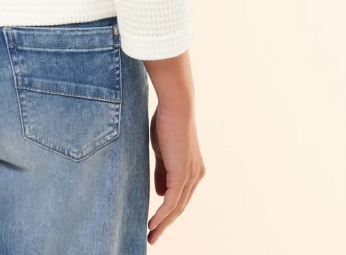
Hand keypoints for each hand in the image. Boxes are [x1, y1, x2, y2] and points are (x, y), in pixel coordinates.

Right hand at [147, 102, 205, 243]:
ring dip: (162, 223)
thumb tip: (159, 193)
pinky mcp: (182, 175)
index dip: (168, 211)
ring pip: (176, 207)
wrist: (176, 107)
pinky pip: (171, 201)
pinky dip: (162, 214)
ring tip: (150, 235)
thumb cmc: (167, 123)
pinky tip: (152, 223)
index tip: (155, 222)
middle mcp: (195, 176)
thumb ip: (162, 172)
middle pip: (179, 207)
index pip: (179, 196)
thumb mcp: (163, 152)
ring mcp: (190, 176)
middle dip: (165, 223)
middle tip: (152, 237)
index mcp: (192, 169)